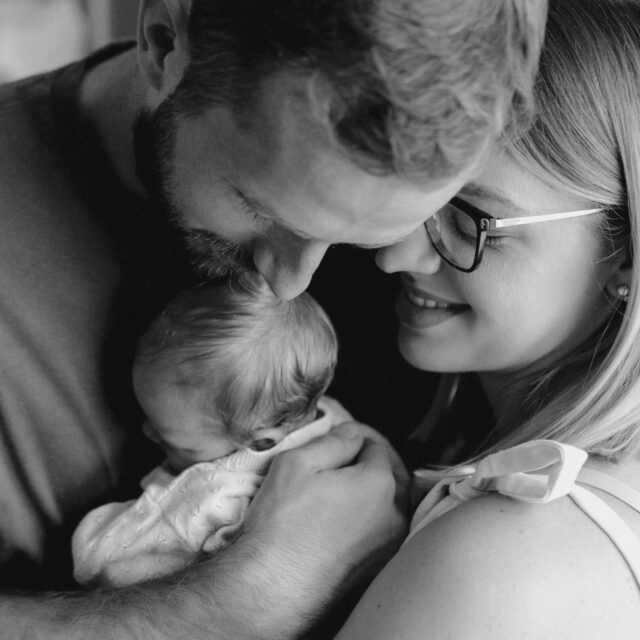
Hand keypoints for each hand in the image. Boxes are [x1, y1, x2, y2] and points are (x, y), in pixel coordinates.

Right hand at [232, 421, 409, 636]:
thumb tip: (353, 433)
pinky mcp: (380, 567)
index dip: (357, 435)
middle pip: (394, 471)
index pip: (376, 445)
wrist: (274, 588)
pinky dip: (375, 512)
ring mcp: (390, 544)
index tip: (339, 436)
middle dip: (374, 457)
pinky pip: (387, 528)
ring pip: (395, 501)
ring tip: (351, 481)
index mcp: (379, 483)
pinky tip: (351, 513)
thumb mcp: (298, 463)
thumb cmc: (282, 523)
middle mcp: (395, 514)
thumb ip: (333, 441)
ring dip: (379, 485)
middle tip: (348, 453)